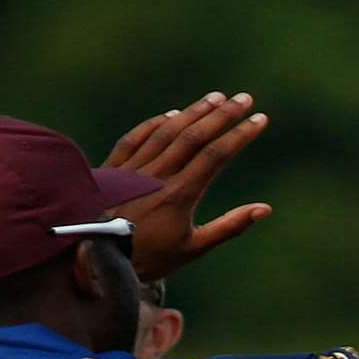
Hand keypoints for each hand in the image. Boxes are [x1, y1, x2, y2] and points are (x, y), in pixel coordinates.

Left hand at [105, 92, 272, 280]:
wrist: (94, 260)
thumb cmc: (148, 258)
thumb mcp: (193, 249)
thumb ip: (229, 227)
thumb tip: (264, 209)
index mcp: (180, 194)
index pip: (216, 155)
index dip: (240, 135)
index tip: (260, 120)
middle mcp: (157, 175)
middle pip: (194, 135)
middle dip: (223, 114)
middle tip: (245, 98)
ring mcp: (133, 169)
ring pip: (167, 131)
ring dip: (193, 112)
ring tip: (216, 98)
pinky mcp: (113, 169)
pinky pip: (135, 138)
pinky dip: (155, 123)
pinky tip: (171, 114)